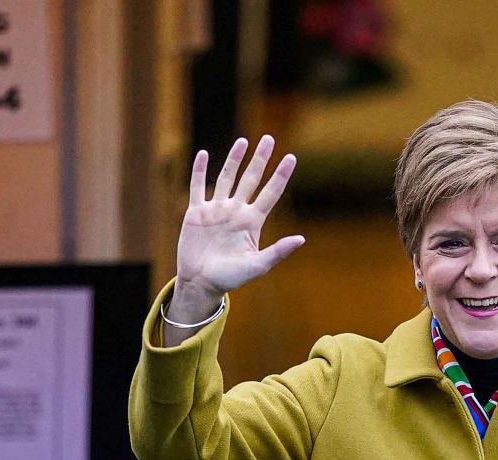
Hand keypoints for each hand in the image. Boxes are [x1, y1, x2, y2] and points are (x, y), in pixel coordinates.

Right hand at [176, 135, 304, 298]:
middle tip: (269, 138)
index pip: (270, 193)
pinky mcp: (196, 213)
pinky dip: (199, 171)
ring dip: (234, 159)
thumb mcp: (257, 266)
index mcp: (252, 221)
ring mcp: (216, 210)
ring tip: (242, 141)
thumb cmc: (230, 278)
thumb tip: (301, 239)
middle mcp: (236, 211)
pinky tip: (202, 154)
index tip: (291, 158)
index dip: (280, 175)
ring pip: (226, 177)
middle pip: (251, 178)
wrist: (201, 283)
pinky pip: (198, 187)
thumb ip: (278, 252)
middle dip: (260, 159)